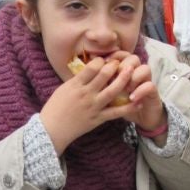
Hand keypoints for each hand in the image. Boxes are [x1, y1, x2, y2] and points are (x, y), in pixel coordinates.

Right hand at [40, 52, 154, 153]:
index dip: (101, 61)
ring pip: (112, 90)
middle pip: (104, 75)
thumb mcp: (63, 89)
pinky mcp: (98, 118)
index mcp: (75, 85)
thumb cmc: (55, 107)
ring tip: (131, 71)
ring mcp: (93, 106)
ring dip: (123, 79)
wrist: (51, 129)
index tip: (106, 60)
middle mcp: (86, 94)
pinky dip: (128, 107)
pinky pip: (116, 112)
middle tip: (122, 62)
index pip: (92, 67)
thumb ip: (77, 80)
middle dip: (115, 66)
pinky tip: (138, 101)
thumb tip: (89, 69)